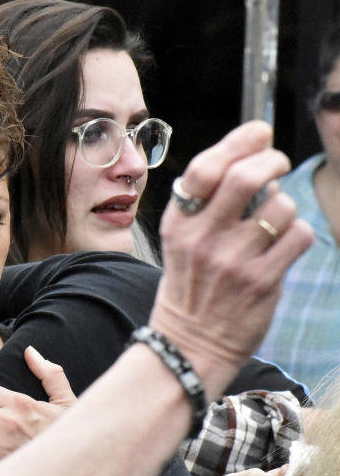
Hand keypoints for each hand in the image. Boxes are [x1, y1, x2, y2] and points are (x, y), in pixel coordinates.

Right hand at [149, 122, 313, 396]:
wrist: (188, 344)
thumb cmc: (189, 287)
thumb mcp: (178, 241)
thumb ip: (204, 204)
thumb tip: (248, 161)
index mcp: (178, 223)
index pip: (206, 167)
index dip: (239, 141)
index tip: (259, 131)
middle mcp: (203, 238)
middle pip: (246, 177)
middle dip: (272, 160)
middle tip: (277, 163)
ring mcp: (233, 260)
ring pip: (279, 205)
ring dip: (284, 206)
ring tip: (272, 221)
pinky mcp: (262, 281)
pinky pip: (296, 236)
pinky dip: (296, 234)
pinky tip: (281, 246)